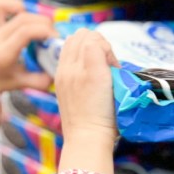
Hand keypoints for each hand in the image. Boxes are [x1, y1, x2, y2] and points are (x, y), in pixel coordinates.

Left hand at [0, 0, 56, 120]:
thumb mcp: (20, 85)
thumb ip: (39, 81)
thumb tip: (57, 74)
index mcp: (4, 54)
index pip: (26, 32)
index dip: (44, 30)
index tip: (55, 37)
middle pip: (21, 19)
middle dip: (42, 21)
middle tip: (51, 32)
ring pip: (1, 6)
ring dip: (20, 5)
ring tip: (33, 16)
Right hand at [55, 29, 119, 173]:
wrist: (87, 138)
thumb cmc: (88, 124)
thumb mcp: (77, 98)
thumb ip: (81, 80)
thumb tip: (100, 66)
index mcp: (60, 75)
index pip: (71, 43)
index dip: (88, 47)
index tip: (101, 65)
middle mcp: (65, 69)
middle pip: (79, 36)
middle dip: (97, 44)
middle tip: (108, 66)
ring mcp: (77, 69)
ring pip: (89, 37)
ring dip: (104, 48)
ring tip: (111, 69)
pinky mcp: (92, 71)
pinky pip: (98, 44)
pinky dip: (109, 52)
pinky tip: (114, 68)